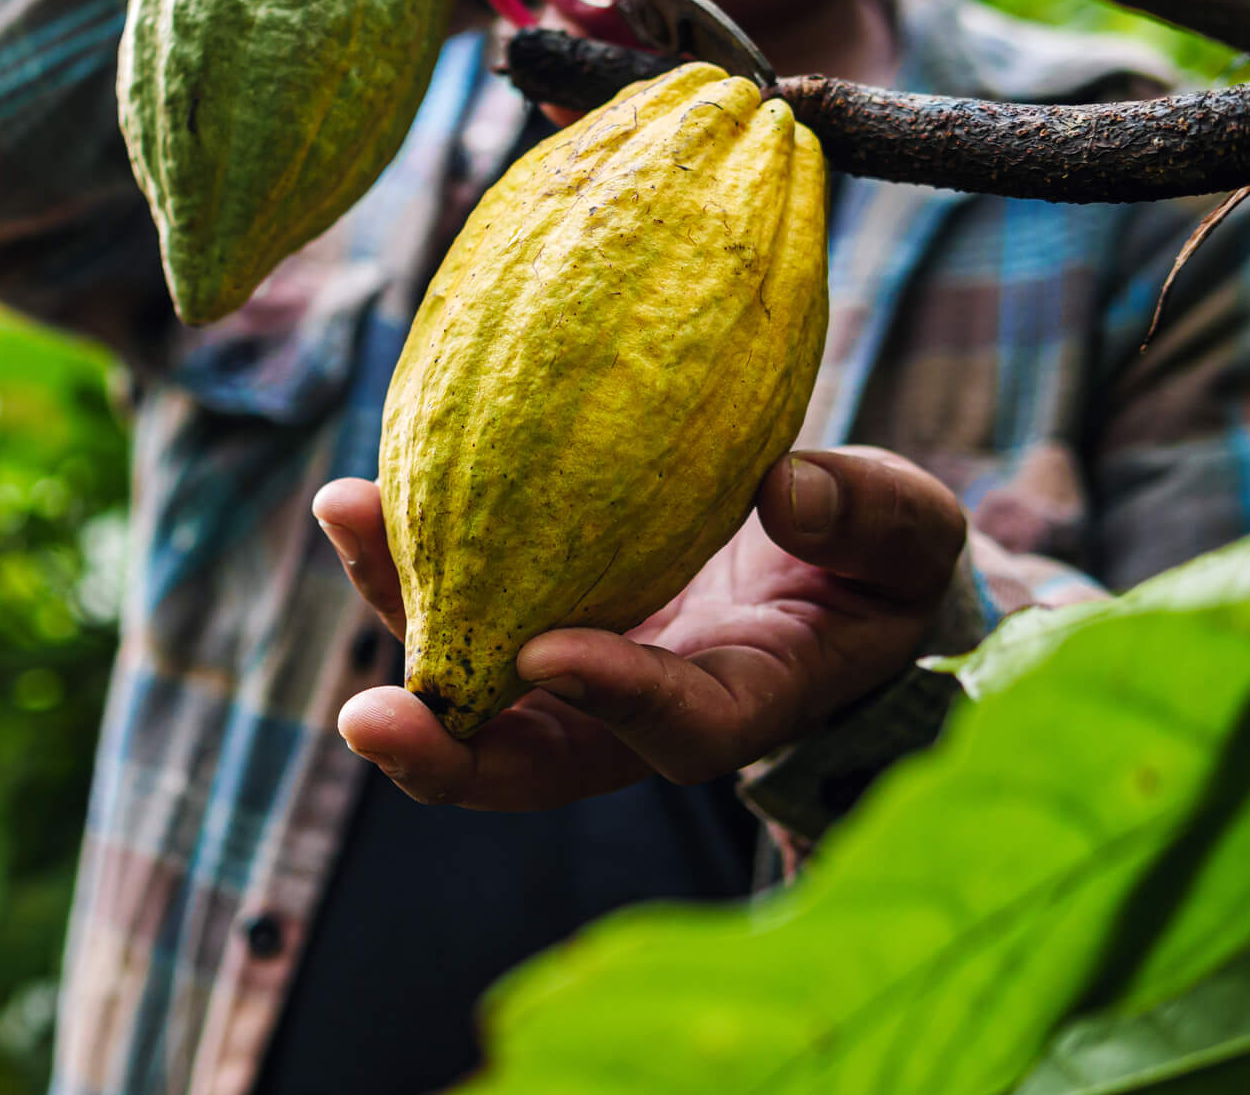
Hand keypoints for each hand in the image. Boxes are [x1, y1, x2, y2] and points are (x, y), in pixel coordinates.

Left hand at [315, 447, 966, 809]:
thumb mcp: (903, 532)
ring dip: (399, 616)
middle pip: (534, 758)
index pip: (681, 731)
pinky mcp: (535, 611)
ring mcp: (577, 667)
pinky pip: (460, 602)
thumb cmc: (873, 555)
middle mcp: (640, 706)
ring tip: (346, 519)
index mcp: (745, 700)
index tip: (552, 655)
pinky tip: (358, 496)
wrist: (823, 555)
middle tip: (370, 717)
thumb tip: (787, 491)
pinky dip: (406, 558)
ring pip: (471, 678)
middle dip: (448, 754)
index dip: (618, 703)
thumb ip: (865, 517)